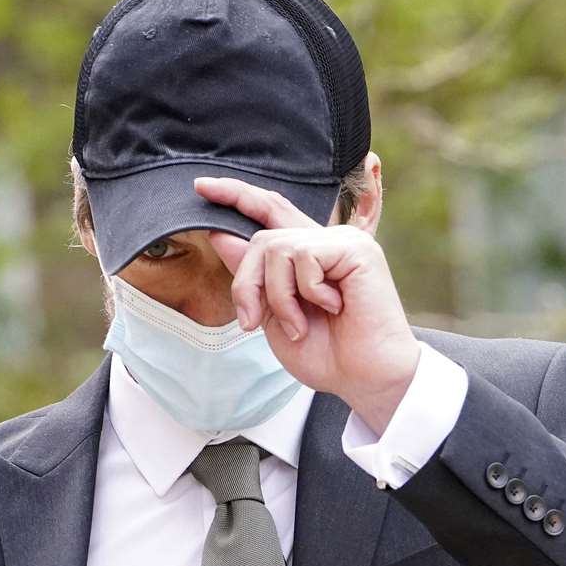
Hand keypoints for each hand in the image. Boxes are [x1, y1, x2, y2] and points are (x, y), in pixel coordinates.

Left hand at [193, 175, 420, 433]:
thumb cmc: (328, 355)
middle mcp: (324, 241)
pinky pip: (304, 256)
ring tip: (299, 325)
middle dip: (246, 283)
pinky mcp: (355, 248)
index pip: (269, 211)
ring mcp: (342, 241)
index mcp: (307, 256)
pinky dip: (307, 291)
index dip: (237, 196)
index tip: (201, 187)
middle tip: (251, 321)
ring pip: (276, 249)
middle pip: (262, 238)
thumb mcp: (274, 316)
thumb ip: (252, 277)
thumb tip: (220, 235)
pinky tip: (333, 308)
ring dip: (278, 297)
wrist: (365, 378)